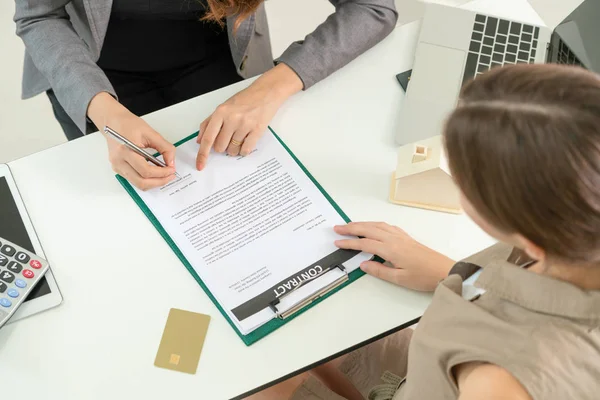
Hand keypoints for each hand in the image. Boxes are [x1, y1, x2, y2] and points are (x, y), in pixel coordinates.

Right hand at [87, 92, 176, 189]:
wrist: (112, 122)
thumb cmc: (128, 124)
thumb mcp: (150, 133)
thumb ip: (164, 148)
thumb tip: (171, 162)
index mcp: (125, 150)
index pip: (146, 170)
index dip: (162, 173)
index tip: (172, 169)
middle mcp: (118, 161)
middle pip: (141, 182)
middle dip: (159, 182)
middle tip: (170, 176)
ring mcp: (117, 166)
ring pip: (138, 184)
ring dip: (153, 183)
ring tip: (164, 176)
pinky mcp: (118, 168)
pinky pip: (134, 180)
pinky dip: (146, 180)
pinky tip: (155, 173)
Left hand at [195, 63, 302, 169]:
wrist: (266, 93)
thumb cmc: (244, 100)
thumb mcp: (223, 107)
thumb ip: (209, 123)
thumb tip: (200, 141)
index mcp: (220, 113)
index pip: (208, 138)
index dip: (203, 154)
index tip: (200, 165)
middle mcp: (232, 119)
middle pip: (220, 147)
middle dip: (222, 147)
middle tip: (228, 139)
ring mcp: (245, 125)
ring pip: (233, 150)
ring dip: (234, 149)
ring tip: (239, 138)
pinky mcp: (257, 130)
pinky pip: (246, 150)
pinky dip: (244, 151)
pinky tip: (245, 143)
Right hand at [334, 222, 454, 290]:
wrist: (444, 270)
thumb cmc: (423, 277)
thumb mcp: (399, 278)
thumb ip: (379, 270)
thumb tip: (362, 264)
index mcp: (390, 249)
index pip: (364, 243)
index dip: (350, 242)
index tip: (337, 242)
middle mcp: (394, 239)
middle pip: (368, 229)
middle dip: (351, 228)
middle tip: (337, 228)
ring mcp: (400, 236)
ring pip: (377, 225)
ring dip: (362, 224)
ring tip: (350, 225)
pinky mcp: (406, 237)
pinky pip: (386, 225)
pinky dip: (375, 224)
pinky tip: (372, 226)